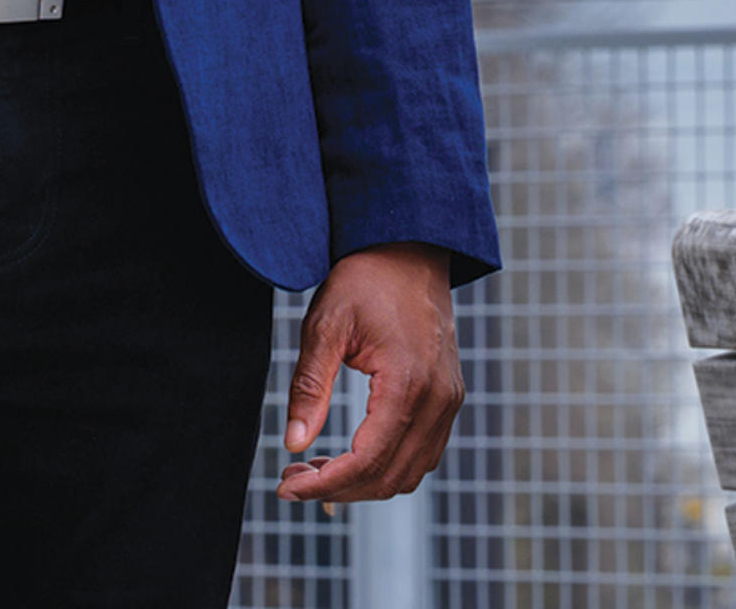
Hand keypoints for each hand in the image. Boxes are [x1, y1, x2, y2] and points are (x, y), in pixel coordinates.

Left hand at [279, 243, 461, 502]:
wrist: (408, 247)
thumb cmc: (365, 279)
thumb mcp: (326, 324)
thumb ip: (309, 386)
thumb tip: (293, 444)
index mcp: (408, 381)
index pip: (367, 460)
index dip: (324, 484)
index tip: (286, 486)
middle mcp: (438, 397)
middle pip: (389, 476)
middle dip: (339, 488)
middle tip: (294, 478)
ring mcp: (449, 398)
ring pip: (410, 472)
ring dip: (364, 483)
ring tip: (319, 469)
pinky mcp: (449, 395)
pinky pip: (424, 453)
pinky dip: (388, 466)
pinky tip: (353, 455)